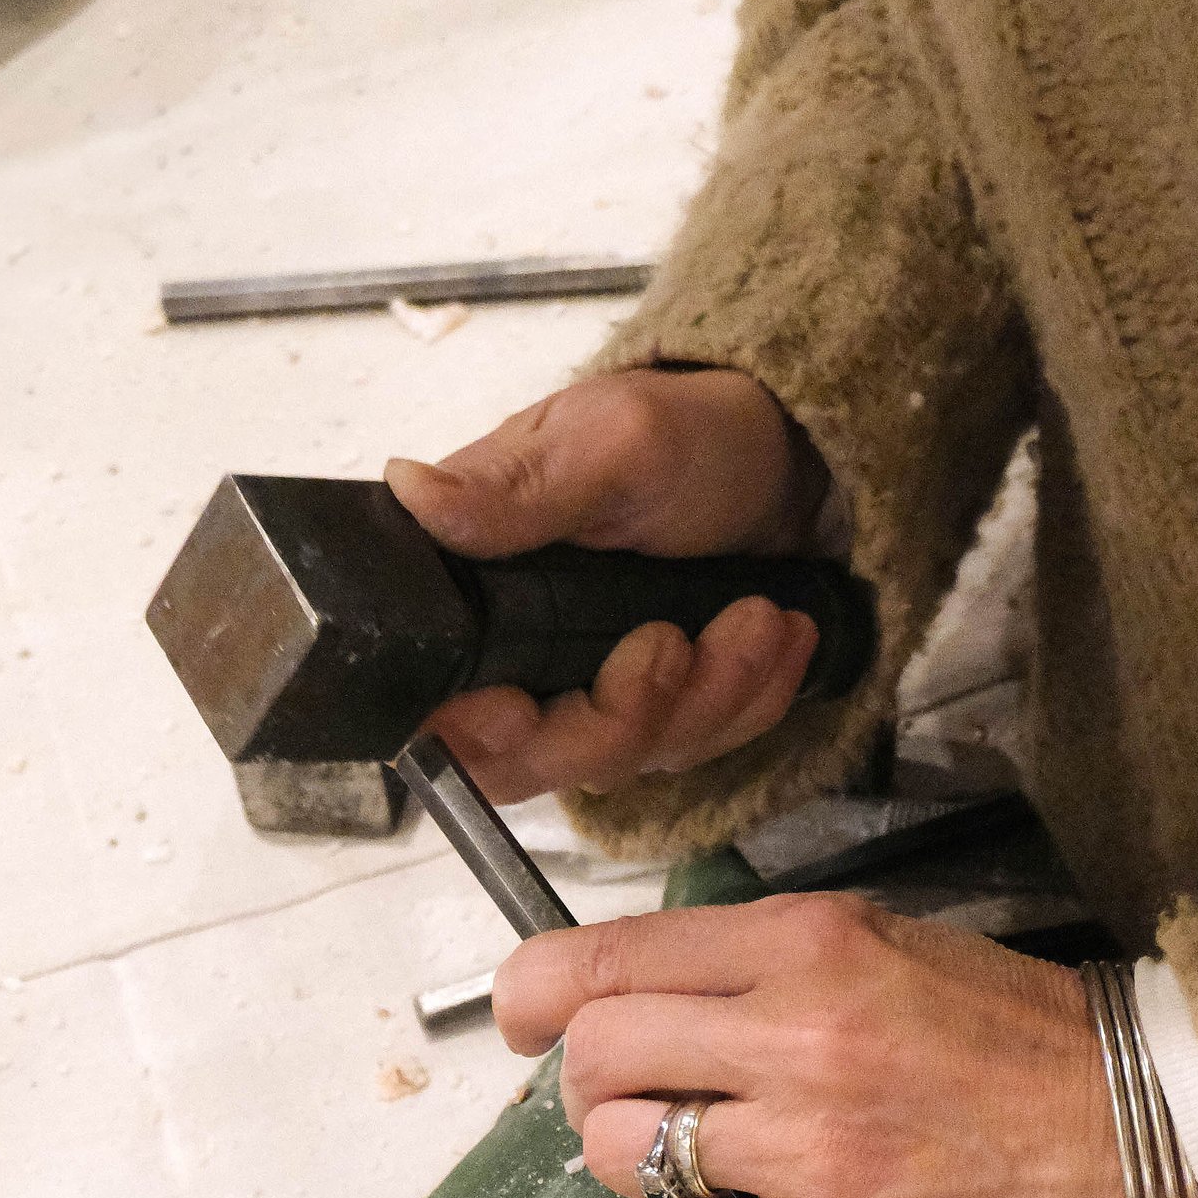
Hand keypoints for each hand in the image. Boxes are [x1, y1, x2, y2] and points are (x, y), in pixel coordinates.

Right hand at [388, 371, 832, 803]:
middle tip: (679, 639)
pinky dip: (748, 701)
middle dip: (622, 718)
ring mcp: (588, 694)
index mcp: (474, 588)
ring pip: (627, 761)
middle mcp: (518, 655)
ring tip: (761, 616)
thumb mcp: (610, 441)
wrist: (785, 463)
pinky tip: (780, 636)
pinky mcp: (655, 716)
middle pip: (531, 763)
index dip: (473, 733)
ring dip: (708, 698)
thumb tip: (411, 492)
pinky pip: (694, 751)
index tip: (523, 708)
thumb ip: (516, 485)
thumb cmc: (689, 435)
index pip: (435, 710)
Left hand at [497, 893, 1151, 1197]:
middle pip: (593, 1060)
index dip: (537, 994)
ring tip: (703, 1177)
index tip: (524, 1019)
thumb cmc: (1039, 1050)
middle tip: (643, 1112)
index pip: (607, 957)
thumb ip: (779, 969)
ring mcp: (806, 1152)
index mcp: (809, 946)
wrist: (1157, 1148)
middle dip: (594, 1091)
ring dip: (639, 1174)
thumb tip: (662, 1003)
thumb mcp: (900, 953)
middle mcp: (792, 1037)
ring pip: (622, 1159)